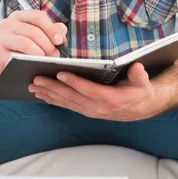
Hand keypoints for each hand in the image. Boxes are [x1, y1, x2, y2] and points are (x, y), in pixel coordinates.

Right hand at [0, 10, 67, 84]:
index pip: (38, 16)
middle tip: (55, 55)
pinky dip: (30, 60)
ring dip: (41, 53)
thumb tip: (61, 33)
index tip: (60, 40)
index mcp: (19, 16)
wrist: (0, 65)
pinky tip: (35, 64)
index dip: (51, 28)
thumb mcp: (36, 37)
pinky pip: (18, 55)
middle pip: (34, 31)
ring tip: (47, 60)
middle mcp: (8, 24)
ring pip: (27, 42)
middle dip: (48, 44)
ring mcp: (1, 38)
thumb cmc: (21, 50)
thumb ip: (50, 31)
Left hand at [29, 62, 163, 120]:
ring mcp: (90, 111)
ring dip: (49, 95)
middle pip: (71, 97)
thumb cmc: (140, 91)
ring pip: (66, 102)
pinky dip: (54, 100)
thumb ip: (139, 75)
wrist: (142, 108)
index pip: (88, 89)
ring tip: (34, 87)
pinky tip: (43, 95)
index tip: (60, 73)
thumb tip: (137, 67)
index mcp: (110, 99)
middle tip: (37, 79)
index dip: (74, 82)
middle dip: (53, 88)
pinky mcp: (86, 111)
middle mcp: (98, 108)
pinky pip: (68, 106)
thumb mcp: (143, 82)